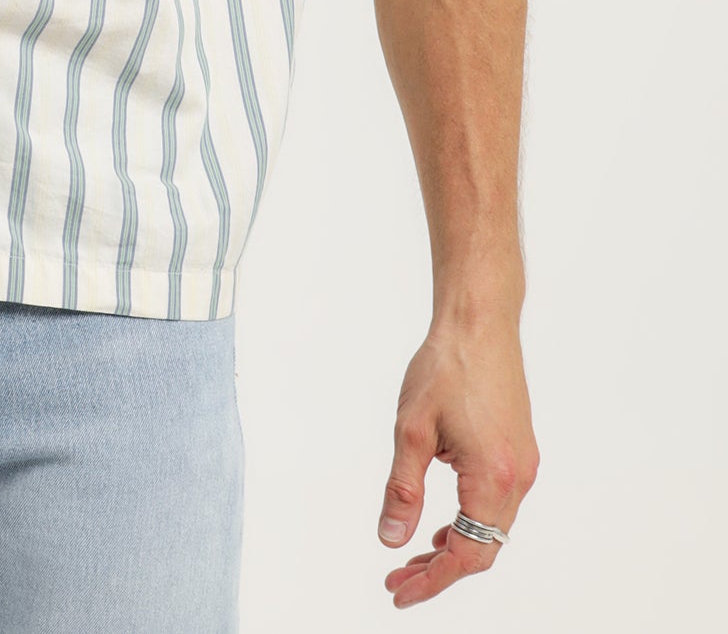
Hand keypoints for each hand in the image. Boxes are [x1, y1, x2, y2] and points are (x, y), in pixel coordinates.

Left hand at [376, 318, 538, 608]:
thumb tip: (391, 540)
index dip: (432, 581)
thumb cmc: (445, 366)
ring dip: (456, 547)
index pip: (467, 553)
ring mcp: (523, 464)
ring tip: (414, 556)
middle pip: (483, 548)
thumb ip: (402, 489)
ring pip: (492, 528)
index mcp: (493, 477)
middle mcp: (518, 477)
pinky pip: (498, 504)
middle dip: (441, 571)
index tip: (399, 592)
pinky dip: (470, 522)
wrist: (479, 322)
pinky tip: (443, 522)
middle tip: (398, 579)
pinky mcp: (520, 450)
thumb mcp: (411, 430)